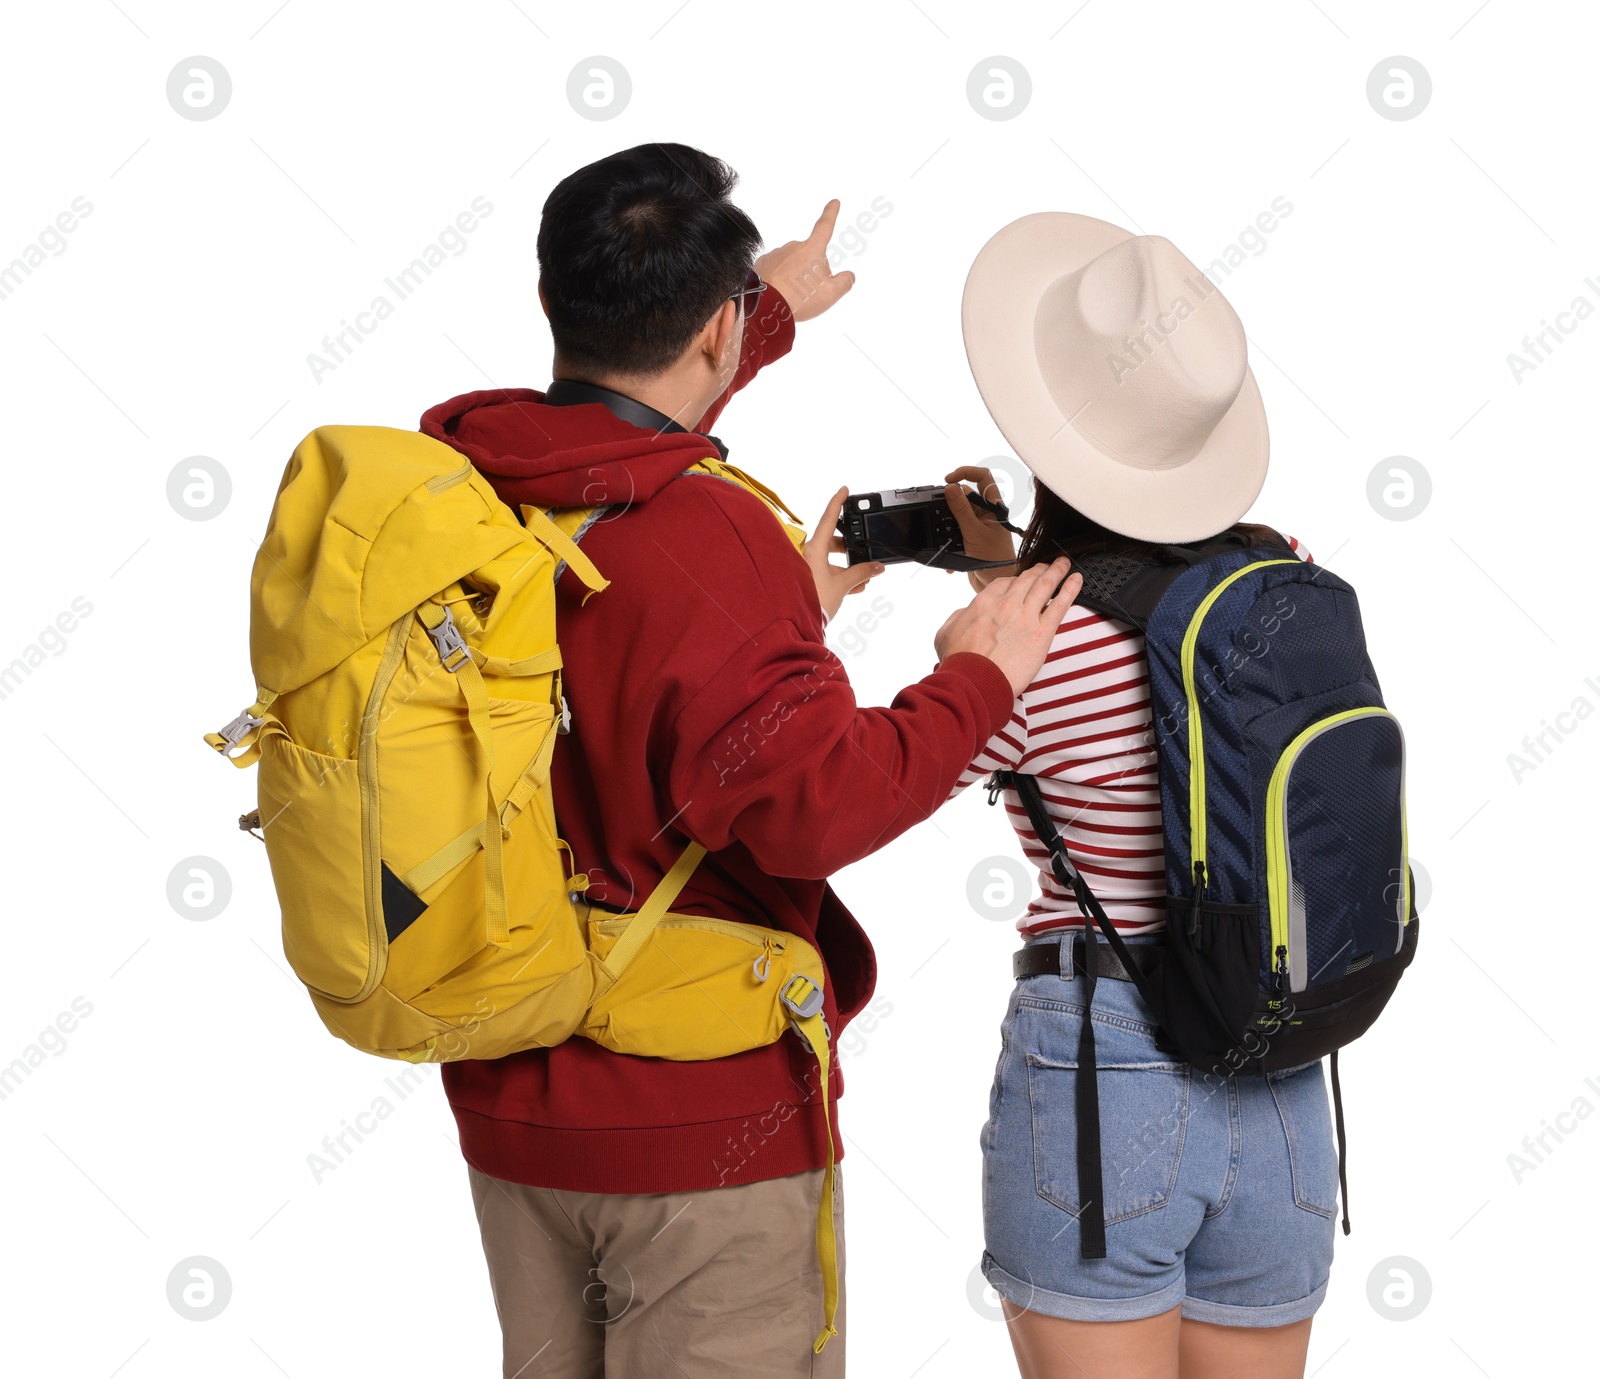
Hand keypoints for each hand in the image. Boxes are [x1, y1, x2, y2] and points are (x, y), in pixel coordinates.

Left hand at [756, 201, 855, 322]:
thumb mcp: (831, 294)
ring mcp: (777, 254)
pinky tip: (779, 293)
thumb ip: (845, 282)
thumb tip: (849, 275)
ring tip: (792, 296)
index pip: (825, 227)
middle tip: (808, 292)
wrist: (764, 305)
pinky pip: (777, 269)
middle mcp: (794, 246)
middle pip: (810, 256)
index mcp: (812, 249)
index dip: (831, 214)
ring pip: (792, 264)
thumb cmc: (800, 298)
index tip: (834, 202)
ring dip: (795, 277)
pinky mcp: (763, 263)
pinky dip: (780, 279)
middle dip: (812, 271)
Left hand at [806, 486, 883, 622]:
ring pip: (832, 560)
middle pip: (832, 541)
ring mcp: (808, 568)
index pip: (828, 519)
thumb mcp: (842, 585)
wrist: (796, 622)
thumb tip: (877, 567)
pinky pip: (828, 573)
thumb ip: (861, 573)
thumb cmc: (813, 601)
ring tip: (865, 577)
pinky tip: (857, 587)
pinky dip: (843, 577)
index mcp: (814, 549)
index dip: (837, 502)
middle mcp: (809, 555)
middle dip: (850, 547)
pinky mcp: (810, 580)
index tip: (845, 490)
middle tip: (863, 547)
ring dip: (849, 567)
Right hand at [934, 558, 1080, 696]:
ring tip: (1064, 564)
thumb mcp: (945, 633)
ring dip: (1057, 571)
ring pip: (1045, 585)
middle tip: (1046, 566)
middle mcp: (1006, 604)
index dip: (1015, 580)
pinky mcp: (1042, 633)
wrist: (974, 682)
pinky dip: (1070, 588)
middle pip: (1027, 579)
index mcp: (984, 602)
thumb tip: (965, 613)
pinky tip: (1077, 579)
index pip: (1004, 583)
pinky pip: (1060, 604)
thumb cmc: (960, 662)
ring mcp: (1026, 616)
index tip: (1021, 582)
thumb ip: (958, 617)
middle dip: (1038, 570)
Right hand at [942, 465, 1017, 588]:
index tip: (948, 480)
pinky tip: (952, 551)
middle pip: (964, 496)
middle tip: (946, 517)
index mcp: (993, 506)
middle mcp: (986, 512)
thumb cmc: (995, 558)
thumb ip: (961, 510)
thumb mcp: (974, 532)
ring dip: (949, 526)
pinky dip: (950, 540)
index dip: (965, 472)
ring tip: (952, 539)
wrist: (997, 581)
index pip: (982, 477)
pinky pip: (954, 531)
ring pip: (956, 514)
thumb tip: (951, 488)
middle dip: (951, 506)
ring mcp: (977, 524)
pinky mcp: (969, 536)